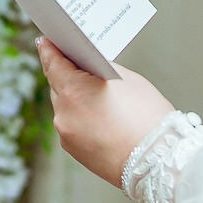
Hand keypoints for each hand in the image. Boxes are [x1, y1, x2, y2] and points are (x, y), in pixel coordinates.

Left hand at [36, 39, 176, 186]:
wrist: (157, 161)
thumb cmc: (147, 118)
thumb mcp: (128, 80)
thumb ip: (102, 69)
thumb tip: (90, 66)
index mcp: (73, 90)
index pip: (52, 63)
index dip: (49, 49)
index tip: (46, 41)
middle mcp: (63, 113)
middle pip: (57, 85)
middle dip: (65, 75)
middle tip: (73, 63)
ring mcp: (66, 134)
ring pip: (64, 107)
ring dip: (74, 98)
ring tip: (93, 93)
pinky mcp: (74, 150)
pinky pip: (72, 126)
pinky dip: (80, 118)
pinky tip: (97, 116)